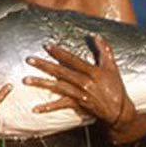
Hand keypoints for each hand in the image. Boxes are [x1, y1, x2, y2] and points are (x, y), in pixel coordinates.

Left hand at [24, 34, 145, 143]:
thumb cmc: (115, 86)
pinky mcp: (78, 105)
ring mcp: (80, 94)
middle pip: (61, 72)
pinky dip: (48, 107)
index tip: (46, 46)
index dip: (59, 52)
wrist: (120, 111)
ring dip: (41, 84)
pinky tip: (35, 108)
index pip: (73, 60)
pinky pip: (61, 105)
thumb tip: (96, 35)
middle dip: (44, 65)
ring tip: (25, 80)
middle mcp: (85, 83)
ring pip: (58, 87)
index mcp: (93, 72)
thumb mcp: (112, 66)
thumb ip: (104, 50)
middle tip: (29, 60)